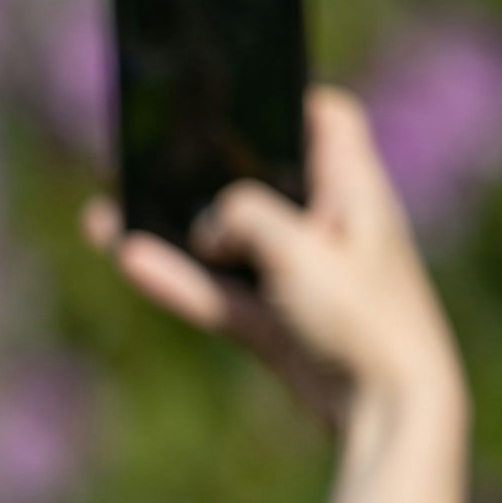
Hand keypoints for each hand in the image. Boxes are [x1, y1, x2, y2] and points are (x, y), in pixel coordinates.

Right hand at [81, 86, 466, 433]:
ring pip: (227, 240)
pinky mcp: (278, 323)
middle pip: (261, 178)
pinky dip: (178, 278)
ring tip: (112, 209)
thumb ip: (245, 215)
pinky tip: (129, 257)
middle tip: (153, 147)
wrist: (389, 413)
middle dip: (206, 166)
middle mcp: (329, 227)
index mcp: (354, 191)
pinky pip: (218, 291)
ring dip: (176, 228)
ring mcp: (300, 278)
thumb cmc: (361, 320)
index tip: (238, 89)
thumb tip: (209, 225)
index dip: (288, 97)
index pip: (329, 119)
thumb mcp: (298, 249)